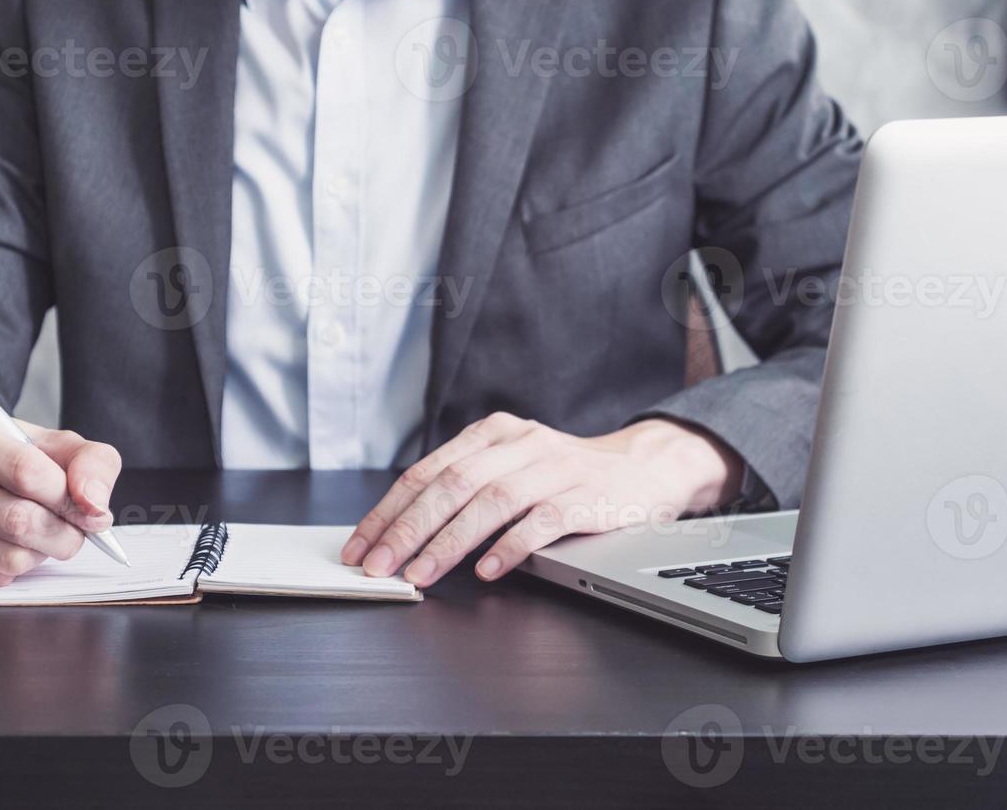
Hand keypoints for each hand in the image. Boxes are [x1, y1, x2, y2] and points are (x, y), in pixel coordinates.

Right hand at [0, 410, 121, 587]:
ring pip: (7, 556)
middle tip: (74, 529)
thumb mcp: (48, 441)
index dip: (69, 497)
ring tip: (42, 534)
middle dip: (63, 532)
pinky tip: (11, 545)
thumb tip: (97, 508)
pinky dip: (15, 567)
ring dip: (41, 553)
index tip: (90, 509)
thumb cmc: (4, 453)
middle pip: (17, 520)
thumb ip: (89, 462)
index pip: (26, 472)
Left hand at [340, 414, 742, 587]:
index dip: (389, 509)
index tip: (361, 544)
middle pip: (453, 484)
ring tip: (421, 574)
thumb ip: (467, 487)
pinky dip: (511, 547)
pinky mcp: (587, 497)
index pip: (428, 470)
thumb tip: (404, 533)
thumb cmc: (567, 476)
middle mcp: (521, 443)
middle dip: (408, 528)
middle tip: (379, 565)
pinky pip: (543, 522)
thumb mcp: (513, 464)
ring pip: (492, 502)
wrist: (645, 468)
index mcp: (494, 432)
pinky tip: (488, 570)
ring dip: (449, 542)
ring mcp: (556, 469)